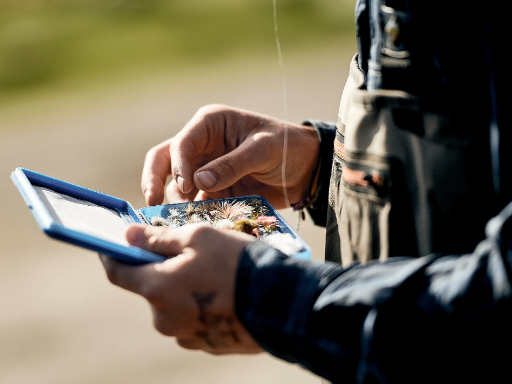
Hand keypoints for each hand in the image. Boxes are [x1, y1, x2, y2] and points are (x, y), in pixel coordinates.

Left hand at [100, 224, 262, 354]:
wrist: (281, 302)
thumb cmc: (237, 263)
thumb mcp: (198, 236)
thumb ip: (158, 237)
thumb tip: (128, 235)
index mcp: (157, 289)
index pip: (118, 272)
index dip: (112, 256)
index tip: (110, 246)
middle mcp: (166, 319)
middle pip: (152, 288)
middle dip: (164, 270)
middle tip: (191, 253)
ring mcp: (188, 335)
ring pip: (176, 305)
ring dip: (186, 289)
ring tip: (216, 274)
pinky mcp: (209, 345)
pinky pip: (197, 320)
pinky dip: (204, 305)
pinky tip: (226, 292)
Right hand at [142, 104, 319, 208]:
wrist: (307, 169)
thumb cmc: (287, 146)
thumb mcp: (263, 150)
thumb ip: (232, 164)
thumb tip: (198, 182)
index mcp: (210, 124)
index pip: (182, 143)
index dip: (179, 165)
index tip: (186, 186)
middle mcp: (202, 145)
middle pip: (164, 160)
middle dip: (154, 180)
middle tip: (152, 202)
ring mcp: (206, 169)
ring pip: (176, 186)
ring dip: (178, 202)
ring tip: (184, 218)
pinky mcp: (214, 190)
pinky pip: (196, 202)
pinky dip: (193, 213)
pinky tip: (196, 224)